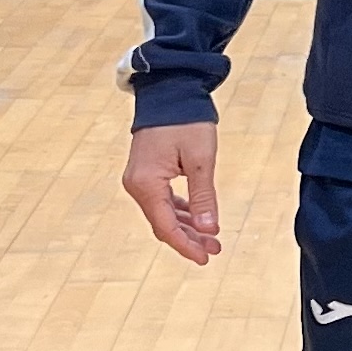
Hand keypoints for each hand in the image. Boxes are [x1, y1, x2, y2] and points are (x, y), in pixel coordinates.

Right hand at [124, 123, 220, 264]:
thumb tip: (208, 229)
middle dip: (189, 239)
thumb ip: (203, 196)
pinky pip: (162, 201)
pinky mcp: (145, 174)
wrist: (170, 92)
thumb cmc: (186, 121)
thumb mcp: (201, 159)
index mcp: (147, 183)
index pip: (166, 226)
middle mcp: (137, 185)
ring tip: (212, 238)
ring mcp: (139, 180)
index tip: (205, 258)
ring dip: (186, 227)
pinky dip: (180, 212)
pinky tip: (198, 219)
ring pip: (163, 214)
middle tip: (215, 249)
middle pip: (163, 224)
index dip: (186, 245)